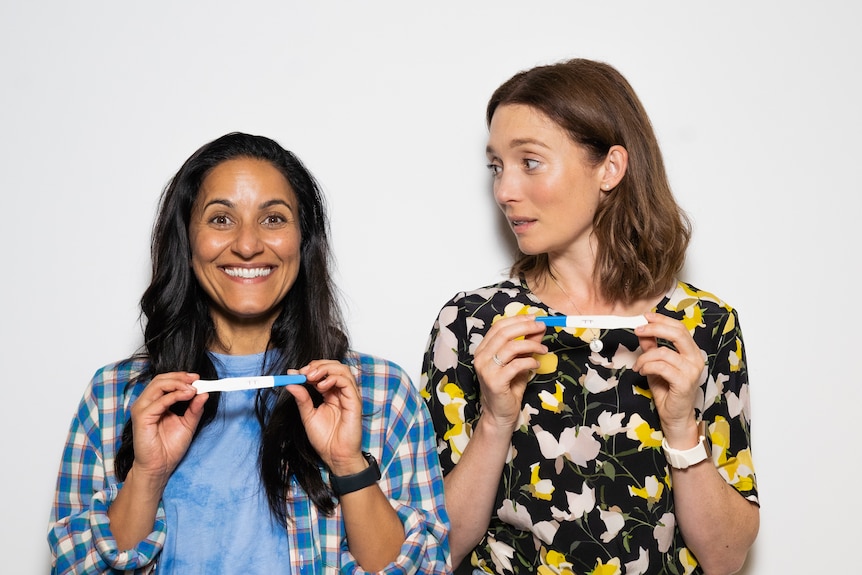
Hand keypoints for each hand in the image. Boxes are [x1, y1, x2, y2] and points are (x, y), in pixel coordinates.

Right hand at [128, 372, 208, 486]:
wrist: (160, 467)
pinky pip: (159, 401)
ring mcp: (142, 409)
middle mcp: (146, 404)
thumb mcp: (188, 424)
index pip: (165, 382)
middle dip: (180, 377)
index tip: (198, 378)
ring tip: (193, 388)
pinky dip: (175, 395)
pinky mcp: (142, 417)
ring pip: (158, 385)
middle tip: (196, 379)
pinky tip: (187, 395)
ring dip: (178, 383)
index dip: (181, 377)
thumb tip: (204, 393)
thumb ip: (194, 409)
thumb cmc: (169, 447)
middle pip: (160, 379)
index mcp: (155, 403)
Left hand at [283, 360, 364, 474]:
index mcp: (331, 394)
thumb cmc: (325, 439)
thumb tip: (290, 382)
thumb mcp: (308, 415)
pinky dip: (334, 378)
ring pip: (342, 370)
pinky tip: (321, 385)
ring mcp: (349, 396)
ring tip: (311, 376)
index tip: (295, 373)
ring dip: (325, 368)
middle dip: (318, 365)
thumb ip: (302, 398)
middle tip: (304, 372)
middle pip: (334, 366)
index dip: (310, 368)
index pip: (324, 372)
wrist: (335, 456)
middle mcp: (341, 392)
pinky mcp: (354, 402)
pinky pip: (347, 382)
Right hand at [473, 315, 547, 432]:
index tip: (535, 318)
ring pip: (510, 347)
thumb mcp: (519, 362)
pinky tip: (536, 364)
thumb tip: (538, 328)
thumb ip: (526, 345)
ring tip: (543, 349)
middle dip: (526, 327)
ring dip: (531, 345)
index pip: (498, 326)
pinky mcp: (495, 381)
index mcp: (483, 349)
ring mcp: (486, 369)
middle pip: (504, 333)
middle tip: (542, 327)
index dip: (517, 319)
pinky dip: (529, 361)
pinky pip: (515, 365)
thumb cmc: (508, 388)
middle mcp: (481, 357)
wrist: (499, 414)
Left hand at [633, 312, 706, 441]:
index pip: (680, 328)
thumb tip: (643, 331)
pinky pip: (662, 367)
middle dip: (655, 328)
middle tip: (638, 330)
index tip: (646, 317)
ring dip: (645, 357)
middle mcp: (695, 359)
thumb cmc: (667, 390)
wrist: (674, 416)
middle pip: (678, 333)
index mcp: (691, 352)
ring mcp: (692, 371)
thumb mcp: (656, 364)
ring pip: (664, 352)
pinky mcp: (684, 382)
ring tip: (638, 365)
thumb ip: (651, 347)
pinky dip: (647, 366)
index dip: (662, 320)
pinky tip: (642, 372)